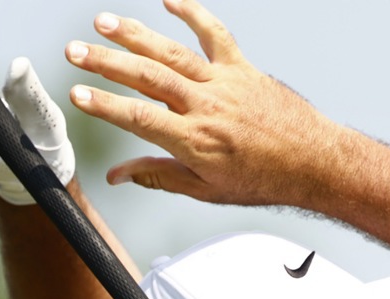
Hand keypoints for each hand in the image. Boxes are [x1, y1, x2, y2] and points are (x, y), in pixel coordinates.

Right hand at [64, 0, 334, 205]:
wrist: (314, 162)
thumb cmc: (263, 179)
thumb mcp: (206, 189)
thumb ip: (159, 177)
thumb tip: (119, 176)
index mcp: (196, 141)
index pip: (140, 119)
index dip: (105, 106)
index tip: (78, 95)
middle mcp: (207, 107)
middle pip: (148, 78)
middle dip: (107, 63)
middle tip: (75, 52)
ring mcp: (225, 83)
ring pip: (172, 53)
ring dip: (136, 35)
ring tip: (103, 23)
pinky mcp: (242, 68)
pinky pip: (215, 34)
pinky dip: (193, 13)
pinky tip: (169, 0)